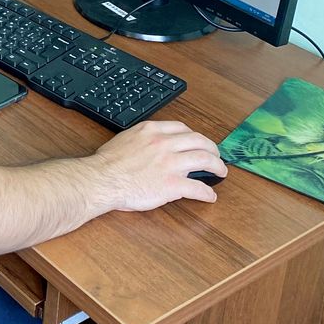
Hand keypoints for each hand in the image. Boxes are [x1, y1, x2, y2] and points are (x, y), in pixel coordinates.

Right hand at [91, 120, 226, 210]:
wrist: (102, 178)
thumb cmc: (108, 162)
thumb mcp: (126, 139)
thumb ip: (142, 140)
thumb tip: (150, 147)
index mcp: (151, 131)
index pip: (181, 128)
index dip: (193, 135)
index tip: (197, 142)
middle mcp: (164, 143)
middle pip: (199, 141)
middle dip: (212, 148)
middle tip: (216, 156)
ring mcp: (170, 163)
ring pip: (204, 159)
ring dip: (217, 166)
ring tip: (221, 171)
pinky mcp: (172, 184)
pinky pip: (198, 188)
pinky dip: (207, 192)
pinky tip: (210, 196)